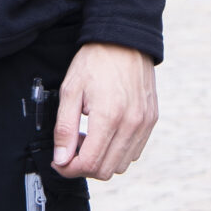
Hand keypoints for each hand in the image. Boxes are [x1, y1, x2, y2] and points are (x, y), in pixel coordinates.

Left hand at [53, 43, 158, 179]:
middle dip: (84, 166)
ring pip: (121, 165)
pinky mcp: (151, 119)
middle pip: (106, 170)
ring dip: (102, 159)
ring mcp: (144, 123)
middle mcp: (131, 124)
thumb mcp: (70, 91)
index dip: (69, 169)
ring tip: (89, 138)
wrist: (125, 40)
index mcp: (109, 116)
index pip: (90, 163)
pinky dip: (118, 151)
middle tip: (72, 147)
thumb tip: (61, 159)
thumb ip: (65, 129)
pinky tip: (106, 133)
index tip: (59, 160)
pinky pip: (134, 151)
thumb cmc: (95, 62)